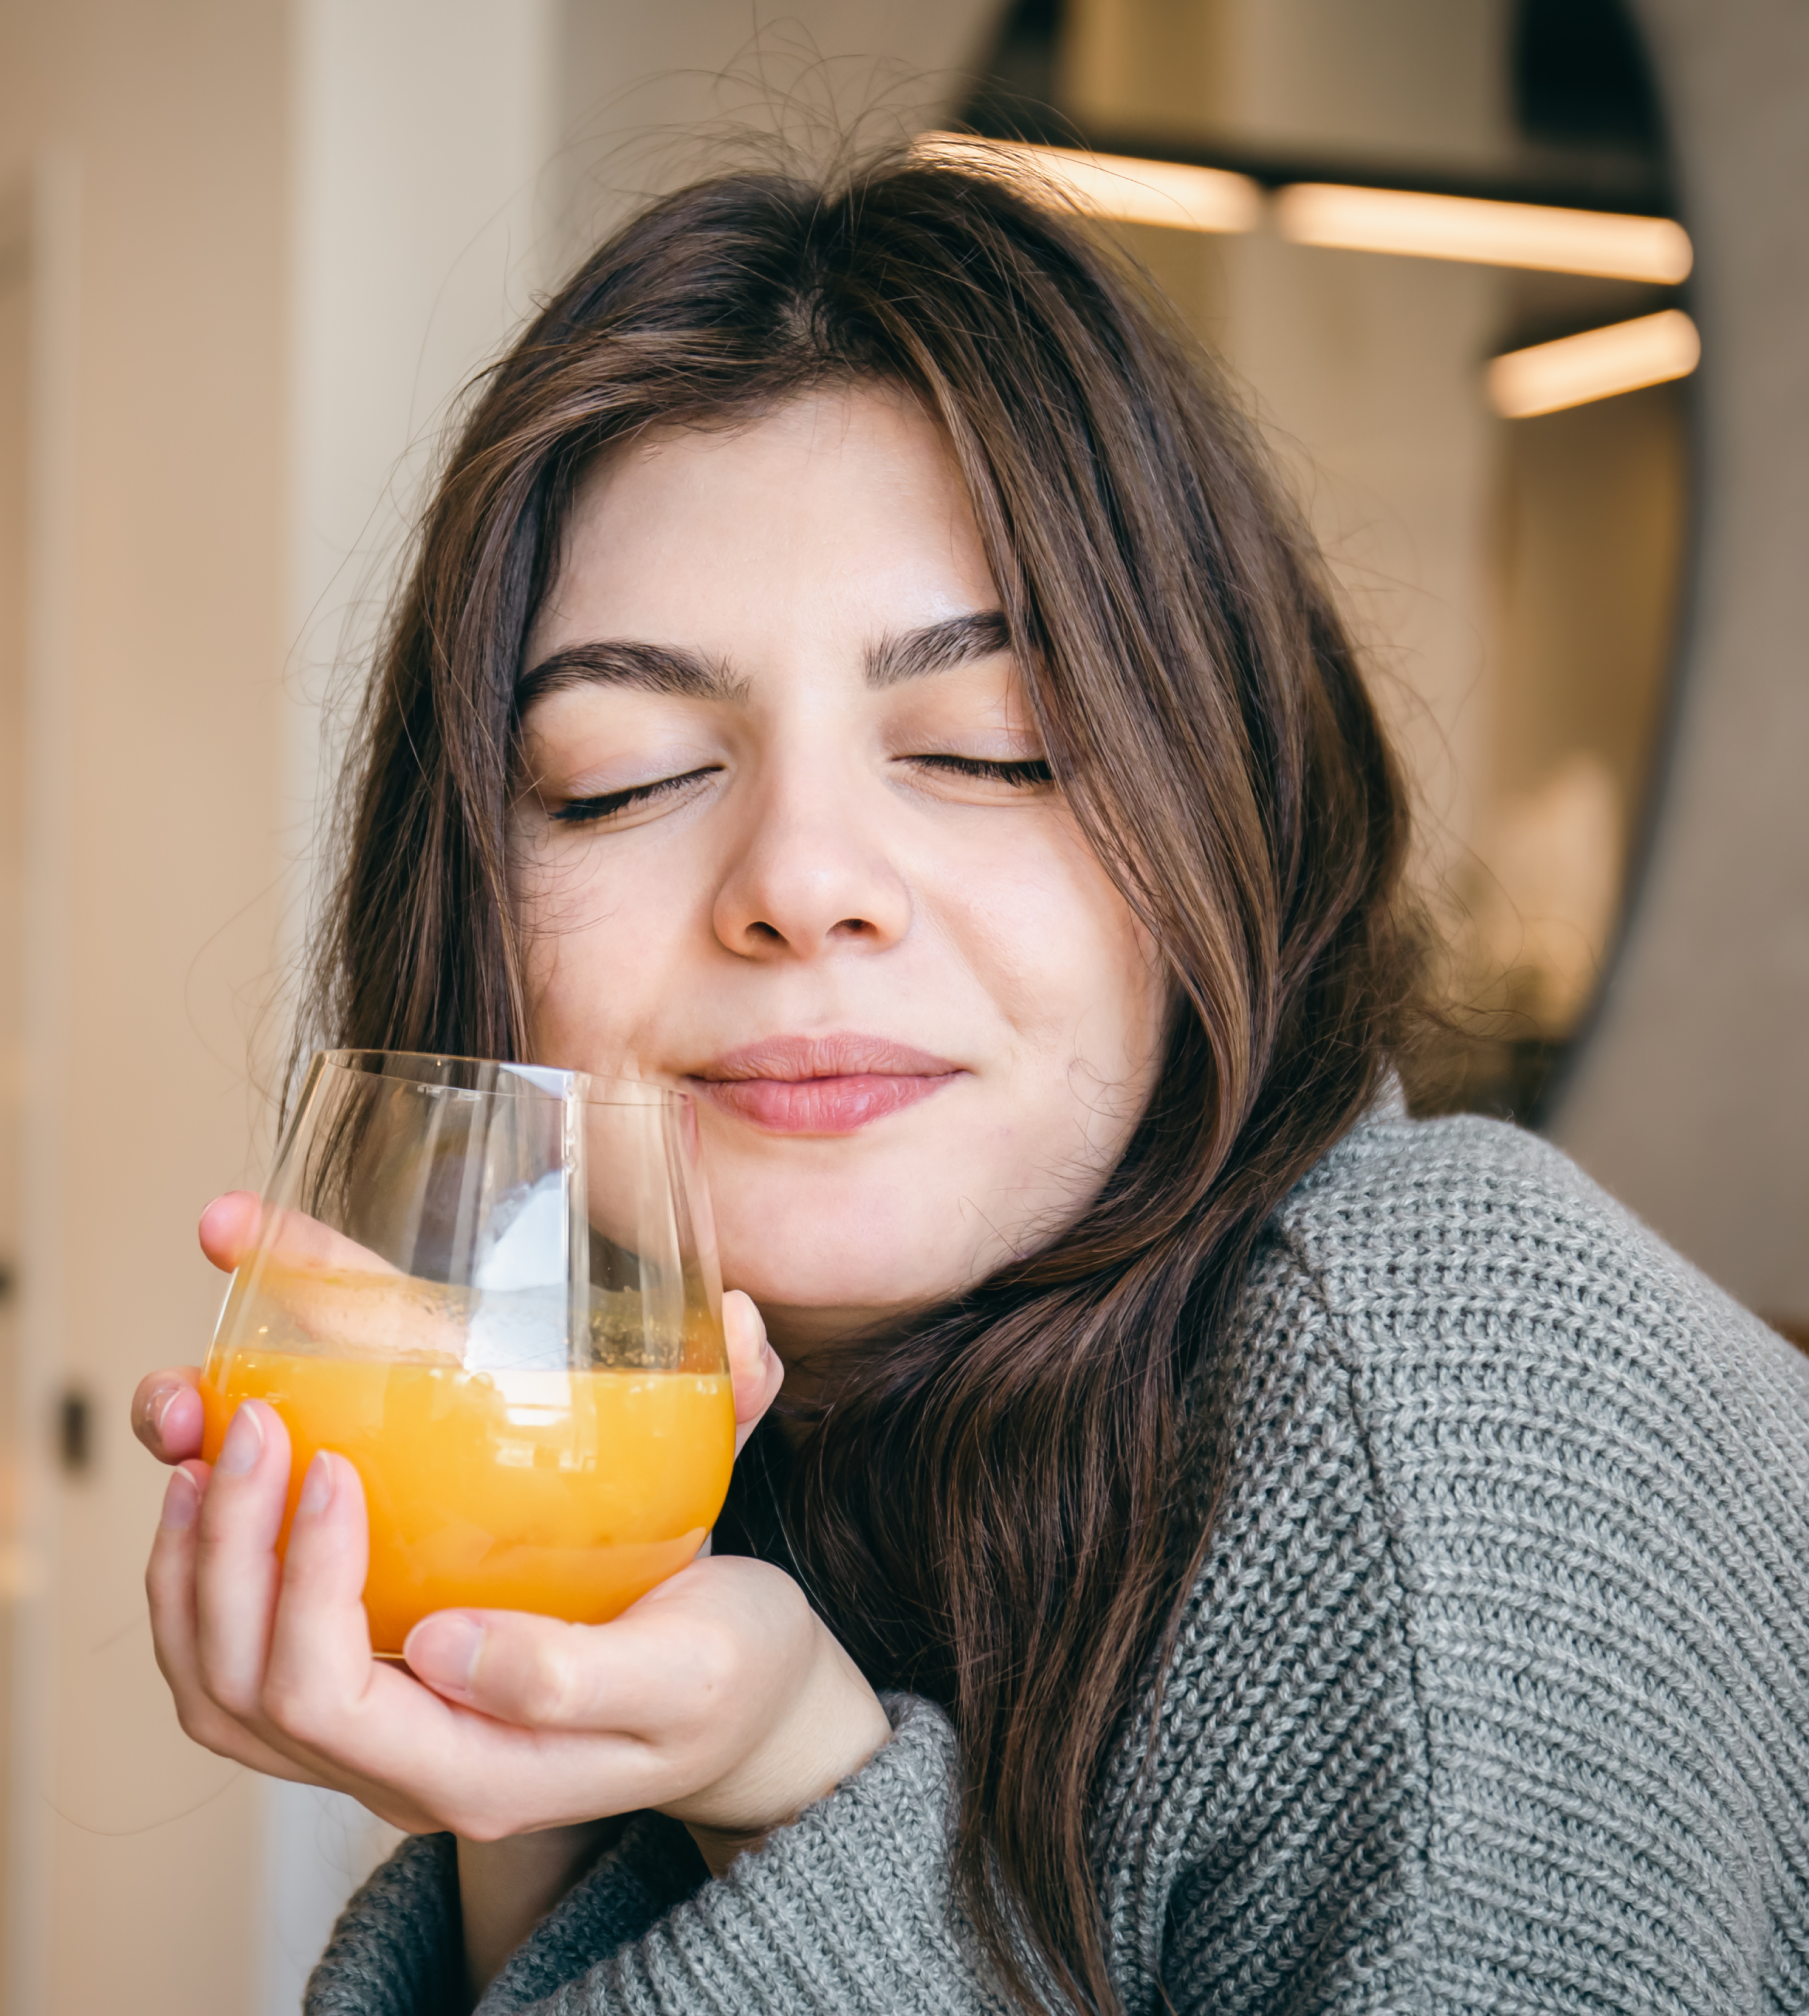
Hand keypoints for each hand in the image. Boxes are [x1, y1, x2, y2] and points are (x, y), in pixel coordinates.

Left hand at [139, 1193, 887, 1852]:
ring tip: (203, 1453)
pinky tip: (224, 1495)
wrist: (751, 1701)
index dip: (305, 1582)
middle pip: (244, 1695)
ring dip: (192, 1572)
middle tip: (254, 1423)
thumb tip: (443, 1650)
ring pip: (221, 1690)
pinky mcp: (385, 1694)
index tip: (334, 1460)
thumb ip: (569, 1678)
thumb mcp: (688, 1672)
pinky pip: (248, 1663)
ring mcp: (386, 1741)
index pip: (327, 1701)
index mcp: (476, 1775)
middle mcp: (406, 1774)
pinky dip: (210, 1582)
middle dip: (227, 1552)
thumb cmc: (733, 1673)